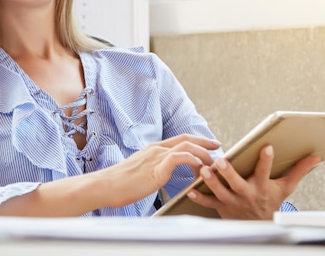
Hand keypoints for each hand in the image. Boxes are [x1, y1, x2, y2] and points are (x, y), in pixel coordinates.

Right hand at [102, 134, 220, 207]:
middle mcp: (157, 149)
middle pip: (187, 139)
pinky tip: (198, 169)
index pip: (180, 139)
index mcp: (153, 149)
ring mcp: (156, 156)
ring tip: (211, 165)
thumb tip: (160, 175)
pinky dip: (192, 161)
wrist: (106, 186)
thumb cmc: (120, 183)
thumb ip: (153, 170)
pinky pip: (179, 158)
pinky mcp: (156, 168)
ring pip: (187, 146)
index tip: (209, 145)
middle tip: (218, 148)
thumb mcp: (141, 172)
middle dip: (205, 142)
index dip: (197, 141)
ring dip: (203, 154)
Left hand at [186, 144, 321, 219]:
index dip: (267, 160)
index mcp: (262, 187)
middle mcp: (246, 194)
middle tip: (221, 160)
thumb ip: (299, 171)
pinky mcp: (221, 207)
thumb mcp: (286, 187)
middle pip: (237, 183)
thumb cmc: (271, 202)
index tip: (267, 147)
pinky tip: (190, 190)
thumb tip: (316, 157)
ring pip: (220, 192)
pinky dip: (199, 197)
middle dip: (228, 172)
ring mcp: (232, 202)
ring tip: (203, 170)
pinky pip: (209, 203)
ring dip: (211, 182)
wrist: (259, 226)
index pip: (265, 172)